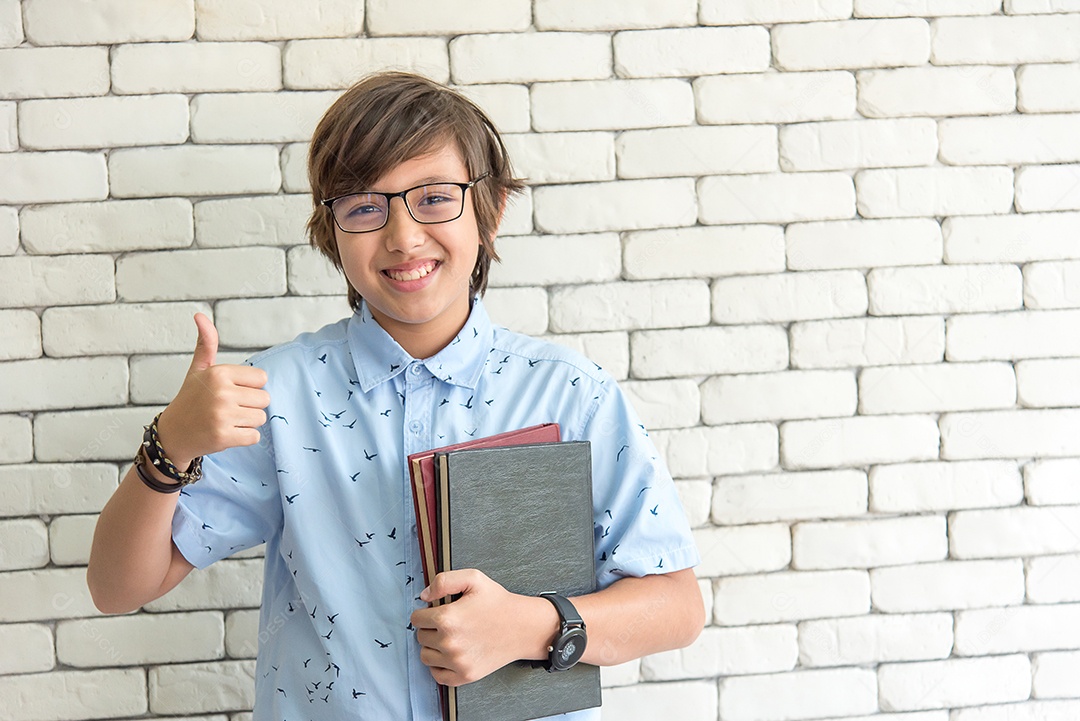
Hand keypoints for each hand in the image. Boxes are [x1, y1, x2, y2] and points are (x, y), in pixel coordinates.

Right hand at [156, 313, 270, 466]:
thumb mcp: (198, 369)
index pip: (262, 378)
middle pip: (265, 399)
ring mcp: (223, 416)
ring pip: (260, 418)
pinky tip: (227, 433)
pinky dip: (244, 437)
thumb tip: (200, 315)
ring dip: (247, 422)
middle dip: (250, 405)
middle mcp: (221, 392)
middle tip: (228, 408)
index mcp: (219, 373)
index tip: (231, 391)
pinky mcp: (224, 437)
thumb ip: (207, 344)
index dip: (249, 386)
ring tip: (227, 420)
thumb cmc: (190, 399)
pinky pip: (255, 436)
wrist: (172, 434)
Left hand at [410, 569, 556, 686]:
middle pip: (420, 637)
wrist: (522, 627)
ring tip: (450, 638)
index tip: (437, 611)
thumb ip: (443, 581)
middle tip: (449, 623)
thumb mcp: (473, 579)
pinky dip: (440, 666)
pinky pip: (437, 675)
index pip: (416, 619)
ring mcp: (457, 662)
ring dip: (433, 647)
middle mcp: (449, 643)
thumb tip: (424, 596)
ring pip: (425, 656)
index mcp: (447, 618)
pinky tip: (450, 655)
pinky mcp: (465, 675)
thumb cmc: (499, 603)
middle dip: (430, 628)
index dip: (426, 612)